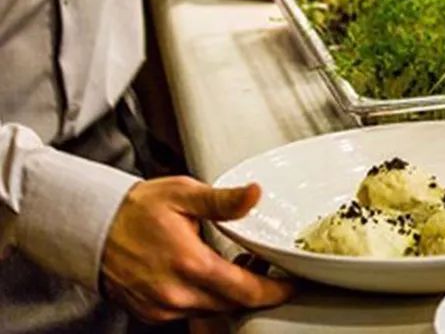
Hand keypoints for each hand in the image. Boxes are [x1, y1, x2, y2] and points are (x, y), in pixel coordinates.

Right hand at [102, 178, 293, 322]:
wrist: (91, 226)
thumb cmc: (135, 209)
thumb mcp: (183, 194)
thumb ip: (223, 200)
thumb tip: (254, 194)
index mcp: (189, 264)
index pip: (245, 290)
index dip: (274, 290)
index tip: (291, 283)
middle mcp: (175, 293)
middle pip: (233, 304)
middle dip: (256, 290)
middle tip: (266, 267)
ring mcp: (162, 306)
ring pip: (213, 310)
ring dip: (231, 294)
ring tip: (237, 266)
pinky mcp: (151, 312)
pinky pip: (190, 313)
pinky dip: (207, 299)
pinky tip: (209, 276)